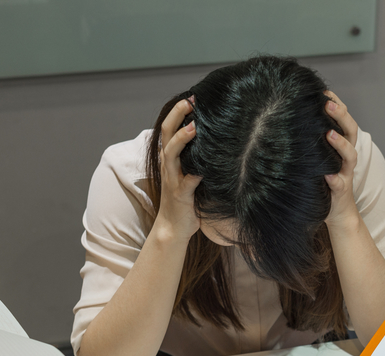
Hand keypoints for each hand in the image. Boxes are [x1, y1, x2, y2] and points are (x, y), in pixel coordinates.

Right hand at [154, 99, 202, 241]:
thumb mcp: (188, 174)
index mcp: (169, 159)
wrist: (173, 228)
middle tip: (191, 101)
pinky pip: (187, 181)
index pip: (169, 128)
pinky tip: (205, 166)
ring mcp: (173, 180)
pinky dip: (195, 173)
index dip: (178, 112)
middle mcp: (168, 166)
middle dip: (177, 115)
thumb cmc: (185, 200)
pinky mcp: (181, 195)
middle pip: (166, 134)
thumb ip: (196, 158)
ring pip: (171, 154)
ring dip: (182, 139)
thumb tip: (217, 140)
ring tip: (195, 127)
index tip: (192, 98)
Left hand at [323, 92, 360, 227]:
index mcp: (342, 146)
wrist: (336, 211)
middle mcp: (347, 157)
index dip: (337, 105)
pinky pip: (339, 184)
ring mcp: (346, 173)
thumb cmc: (323, 180)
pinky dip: (334, 179)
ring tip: (329, 134)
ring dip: (341, 144)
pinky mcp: (341, 191)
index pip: (343, 120)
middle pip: (351, 132)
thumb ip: (313, 140)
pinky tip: (326, 175)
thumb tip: (293, 119)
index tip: (324, 91)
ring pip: (350, 156)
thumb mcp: (319, 157)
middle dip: (341, 117)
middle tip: (328, 104)